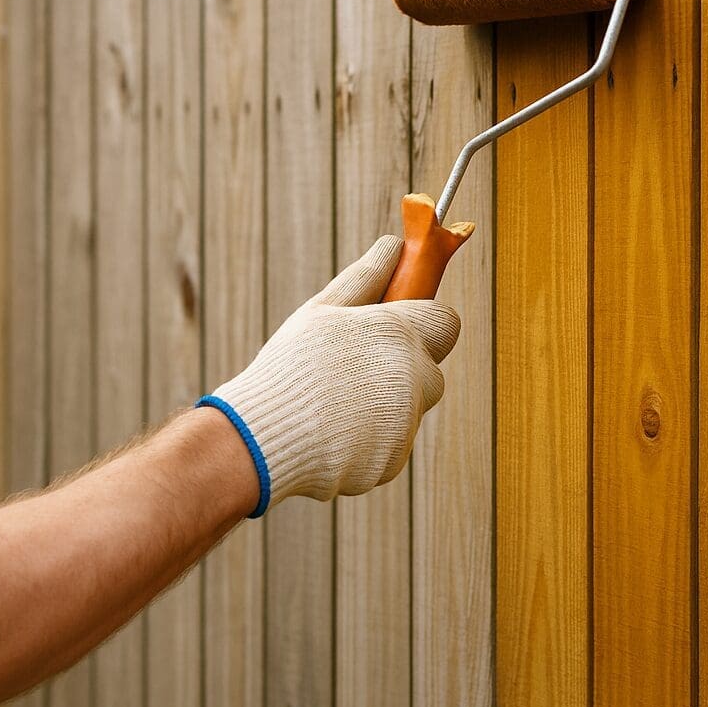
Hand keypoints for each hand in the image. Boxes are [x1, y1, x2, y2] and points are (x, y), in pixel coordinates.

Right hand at [199, 236, 460, 511]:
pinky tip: (331, 434)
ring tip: (332, 403)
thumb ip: (368, 276)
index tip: (396, 328)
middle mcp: (415, 378)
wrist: (261, 437)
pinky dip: (370, 440)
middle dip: (403, 368)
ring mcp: (406, 423)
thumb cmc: (291, 364)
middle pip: (431, 369)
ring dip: (384, 405)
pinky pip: (391, 444)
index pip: (446, 321)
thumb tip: (394, 244)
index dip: (424, 323)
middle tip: (353, 368)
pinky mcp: (393, 462)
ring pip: (409, 409)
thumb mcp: (323, 310)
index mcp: (400, 333)